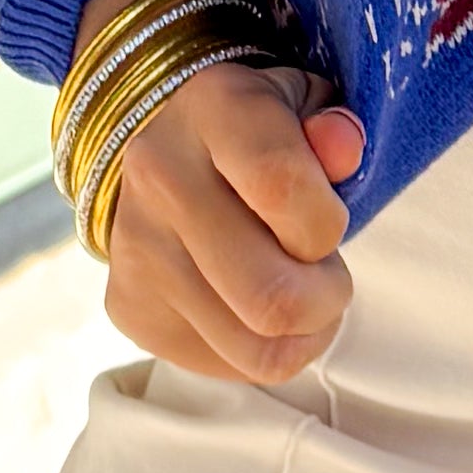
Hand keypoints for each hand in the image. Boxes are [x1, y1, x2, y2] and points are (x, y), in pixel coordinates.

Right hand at [77, 0, 362, 387]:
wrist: (160, 149)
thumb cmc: (257, 132)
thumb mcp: (304, 106)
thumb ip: (334, 127)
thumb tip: (343, 145)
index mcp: (212, 109)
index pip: (283, 187)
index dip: (327, 222)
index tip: (330, 221)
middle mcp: (161, 177)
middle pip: (273, 297)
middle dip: (326, 298)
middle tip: (326, 274)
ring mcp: (137, 251)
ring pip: (256, 351)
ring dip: (303, 335)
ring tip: (302, 296)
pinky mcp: (129, 307)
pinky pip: (225, 366)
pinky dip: (263, 350)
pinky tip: (259, 310)